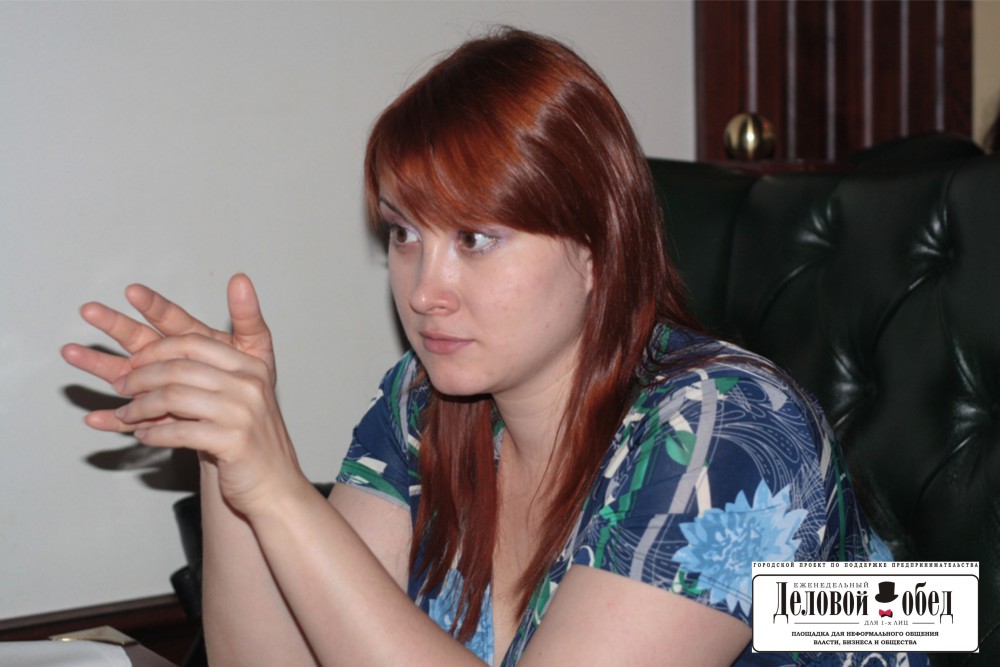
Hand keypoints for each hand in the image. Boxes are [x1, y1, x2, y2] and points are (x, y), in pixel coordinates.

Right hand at [62, 274, 274, 431]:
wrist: (248, 421)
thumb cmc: (250, 381)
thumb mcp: (256, 349)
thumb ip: (247, 317)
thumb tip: (242, 278)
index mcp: (191, 340)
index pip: (170, 319)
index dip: (154, 306)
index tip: (136, 292)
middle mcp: (167, 360)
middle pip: (138, 338)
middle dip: (114, 325)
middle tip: (89, 310)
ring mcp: (156, 387)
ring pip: (123, 373)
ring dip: (97, 365)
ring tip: (70, 352)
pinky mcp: (153, 417)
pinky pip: (130, 419)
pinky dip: (114, 419)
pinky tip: (95, 418)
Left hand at [110, 333, 305, 515]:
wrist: (274, 485)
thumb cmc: (248, 442)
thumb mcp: (236, 398)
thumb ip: (205, 376)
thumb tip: (150, 362)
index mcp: (250, 365)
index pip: (194, 343)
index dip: (156, 350)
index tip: (133, 361)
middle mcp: (250, 384)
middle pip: (180, 367)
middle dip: (141, 376)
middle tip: (121, 386)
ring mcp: (243, 412)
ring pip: (174, 397)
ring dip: (140, 406)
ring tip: (127, 414)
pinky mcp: (234, 442)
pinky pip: (179, 432)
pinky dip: (154, 434)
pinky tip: (144, 436)